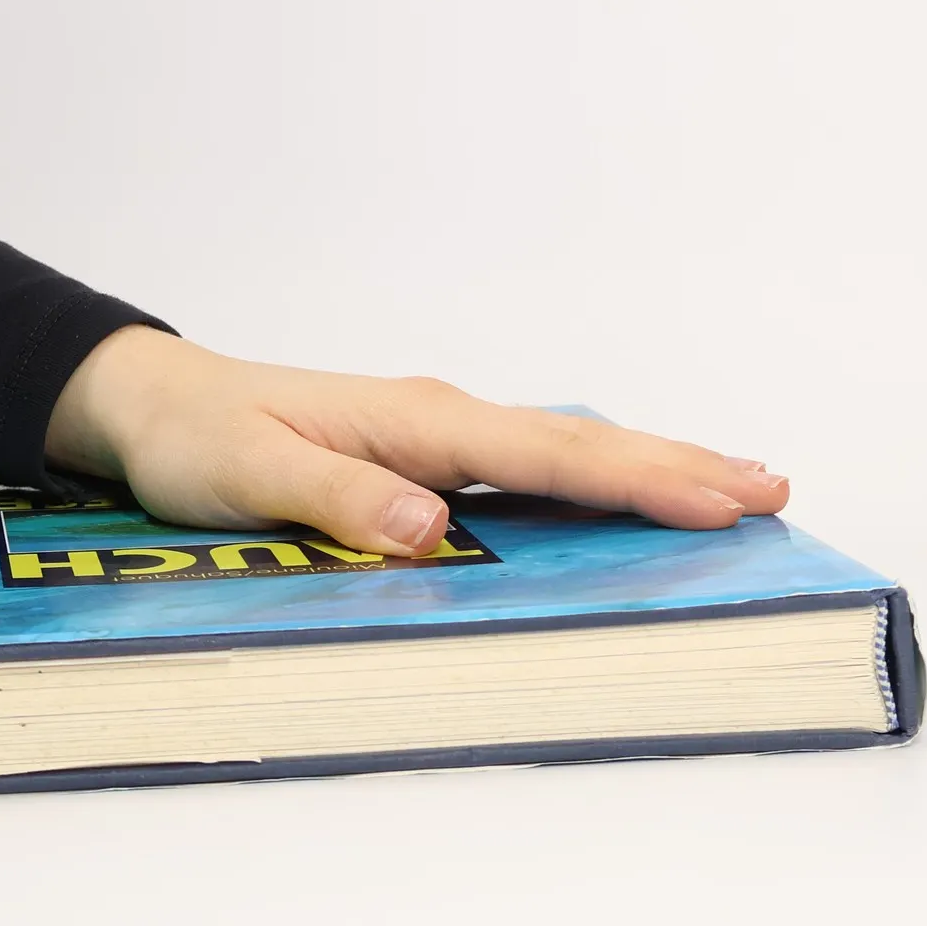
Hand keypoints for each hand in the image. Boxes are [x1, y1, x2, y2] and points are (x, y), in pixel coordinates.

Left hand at [44, 327, 788, 556]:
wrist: (155, 401)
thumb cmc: (196, 437)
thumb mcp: (248, 474)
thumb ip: (335, 499)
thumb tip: (431, 523)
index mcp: (413, 418)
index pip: (544, 453)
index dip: (635, 476)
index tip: (716, 496)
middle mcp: (438, 417)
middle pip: (577, 443)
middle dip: (675, 464)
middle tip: (771, 487)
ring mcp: (435, 432)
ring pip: (564, 449)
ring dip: (649, 464)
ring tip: (732, 484)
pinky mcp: (422, 453)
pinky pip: (529, 466)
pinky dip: (593, 475)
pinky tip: (620, 491)